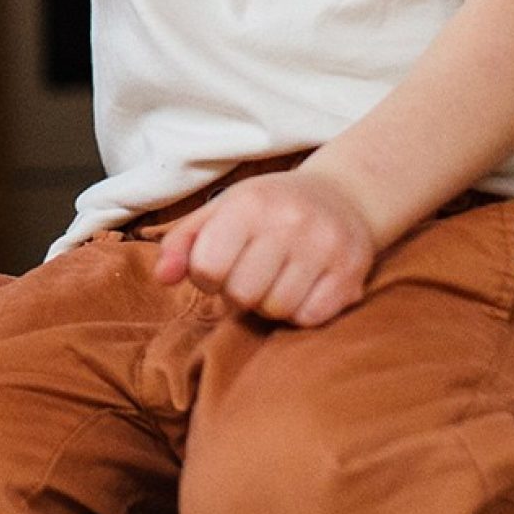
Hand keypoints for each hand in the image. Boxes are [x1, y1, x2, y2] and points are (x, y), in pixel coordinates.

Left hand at [155, 168, 379, 327]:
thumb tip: (162, 278)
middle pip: (243, 295)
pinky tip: (302, 288)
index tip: (218, 269)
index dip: (206, 279)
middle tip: (250, 277)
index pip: (208, 268)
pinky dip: (301, 312)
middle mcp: (290, 222)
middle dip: (238, 294)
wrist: (343, 196)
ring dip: (269, 305)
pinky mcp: (352, 271)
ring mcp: (325, 247)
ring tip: (276, 281)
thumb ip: (182, 243)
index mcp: (249, 204)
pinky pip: (311, 318)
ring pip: (278, 310)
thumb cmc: (269, 209)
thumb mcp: (220, 211)